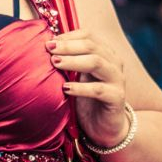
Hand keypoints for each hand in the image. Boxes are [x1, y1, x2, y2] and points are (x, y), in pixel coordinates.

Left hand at [46, 29, 129, 149]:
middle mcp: (113, 63)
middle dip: (68, 46)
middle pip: (92, 46)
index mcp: (104, 53)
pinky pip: (98, 90)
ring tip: (55, 63)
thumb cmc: (86, 98)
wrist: (105, 126)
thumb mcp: (76, 75)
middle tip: (49, 49)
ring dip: (73, 61)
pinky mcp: (117, 98)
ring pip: (96, 63)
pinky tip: (65, 88)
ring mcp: (117, 80)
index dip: (69, 36)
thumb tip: (44, 46)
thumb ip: (67, 60)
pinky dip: (80, 87)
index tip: (49, 41)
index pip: (89, 35)